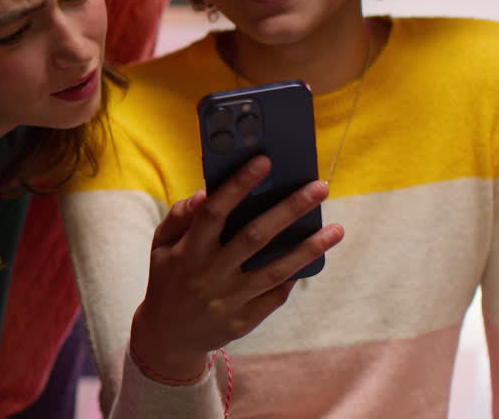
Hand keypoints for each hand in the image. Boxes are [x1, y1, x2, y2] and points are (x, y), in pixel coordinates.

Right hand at [128, 155, 343, 380]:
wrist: (167, 336)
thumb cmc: (167, 279)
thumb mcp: (161, 246)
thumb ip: (180, 217)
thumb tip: (205, 193)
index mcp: (187, 251)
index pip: (214, 212)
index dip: (238, 185)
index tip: (264, 161)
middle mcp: (209, 275)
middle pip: (254, 237)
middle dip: (289, 209)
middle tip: (319, 187)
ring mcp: (228, 300)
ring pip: (275, 270)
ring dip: (308, 248)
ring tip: (337, 229)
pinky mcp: (243, 321)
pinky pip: (275, 296)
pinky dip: (293, 276)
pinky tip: (312, 259)